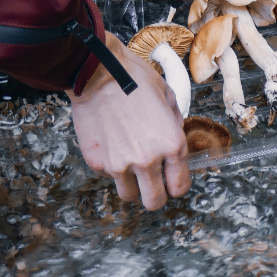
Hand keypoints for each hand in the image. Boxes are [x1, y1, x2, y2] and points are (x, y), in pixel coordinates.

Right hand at [66, 32, 189, 209]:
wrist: (100, 74)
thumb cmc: (137, 81)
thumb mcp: (169, 98)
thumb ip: (174, 126)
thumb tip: (174, 141)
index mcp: (171, 144)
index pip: (179, 186)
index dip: (177, 185)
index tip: (173, 181)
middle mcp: (147, 160)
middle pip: (154, 201)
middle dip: (157, 194)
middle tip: (154, 183)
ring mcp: (119, 164)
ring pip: (129, 195)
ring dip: (133, 184)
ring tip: (132, 164)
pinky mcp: (97, 162)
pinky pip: (109, 176)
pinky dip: (113, 167)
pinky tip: (114, 145)